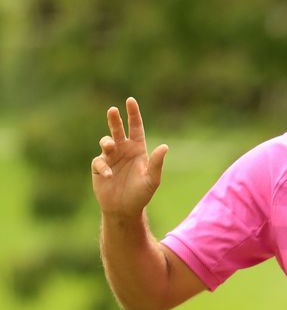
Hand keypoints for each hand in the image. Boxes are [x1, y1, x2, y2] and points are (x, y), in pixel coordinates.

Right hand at [91, 97, 167, 217]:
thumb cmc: (141, 193)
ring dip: (107, 142)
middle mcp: (123, 149)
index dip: (133, 114)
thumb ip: (157, 163)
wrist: (125, 209)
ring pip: (105, 142)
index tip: (130, 100)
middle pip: (118, 130)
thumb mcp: (152, 178)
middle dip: (114, 119)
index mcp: (138, 148)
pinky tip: (109, 174)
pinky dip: (103, 166)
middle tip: (113, 110)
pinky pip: (99, 161)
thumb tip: (164, 146)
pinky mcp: (99, 167)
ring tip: (110, 146)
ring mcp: (110, 157)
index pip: (135, 127)